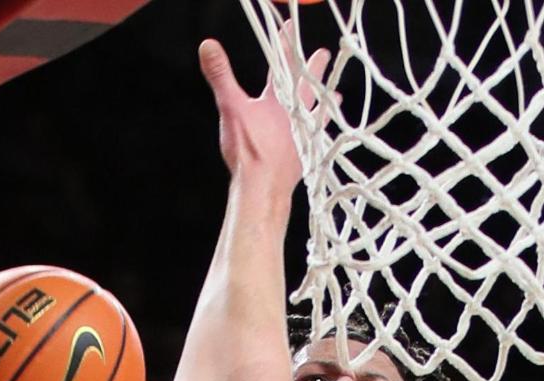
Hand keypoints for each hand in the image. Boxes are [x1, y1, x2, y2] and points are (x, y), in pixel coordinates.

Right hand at [197, 32, 330, 189]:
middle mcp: (295, 118)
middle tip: (323, 55)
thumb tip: (208, 45)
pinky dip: (319, 136)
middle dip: (314, 70)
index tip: (290, 29)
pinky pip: (316, 142)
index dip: (284, 46)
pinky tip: (319, 140)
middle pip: (307, 88)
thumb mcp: (231, 107)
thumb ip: (220, 76)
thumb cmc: (249, 149)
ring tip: (336, 97)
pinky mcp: (303, 159)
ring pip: (317, 115)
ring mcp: (301, 139)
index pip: (282, 67)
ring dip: (325, 104)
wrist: (264, 187)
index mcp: (278, 103)